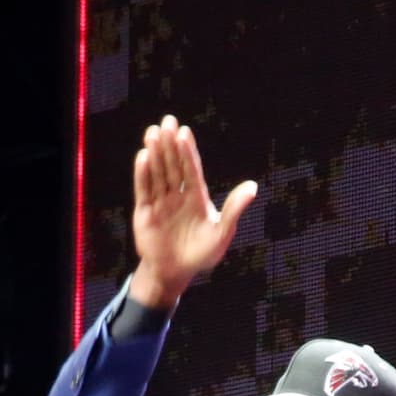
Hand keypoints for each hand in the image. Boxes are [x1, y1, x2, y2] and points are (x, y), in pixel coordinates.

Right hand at [129, 115, 258, 310]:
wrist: (174, 273)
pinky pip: (143, 189)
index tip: (184, 132)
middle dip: (170, 145)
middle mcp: (178, 195)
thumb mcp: (221, 234)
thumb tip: (253, 186)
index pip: (192, 170)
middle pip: (173, 166)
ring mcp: (161, 201)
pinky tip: (143, 157)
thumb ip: (234, 209)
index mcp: (197, 197)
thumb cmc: (200, 255)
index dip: (188, 152)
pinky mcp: (145, 211)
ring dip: (155, 154)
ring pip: (157, 173)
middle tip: (167, 122)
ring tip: (152, 133)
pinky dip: (142, 174)